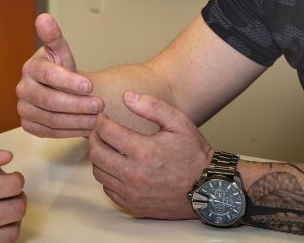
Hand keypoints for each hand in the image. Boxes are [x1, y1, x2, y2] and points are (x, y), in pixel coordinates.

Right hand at [16, 13, 102, 137]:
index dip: (70, 81)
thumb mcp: (61, 51)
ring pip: (51, 119)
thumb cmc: (62, 67)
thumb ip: (54, 36)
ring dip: (77, 120)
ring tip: (97, 118)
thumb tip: (43, 17)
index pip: (49, 75)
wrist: (59, 89)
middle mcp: (22, 89)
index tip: (90, 86)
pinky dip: (71, 131)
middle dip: (78, 104)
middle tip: (100, 105)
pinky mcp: (29, 125)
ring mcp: (24, 109)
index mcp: (30, 68)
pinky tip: (87, 127)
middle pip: (50, 101)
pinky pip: (50, 133)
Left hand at [88, 91, 210, 219]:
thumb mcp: (178, 122)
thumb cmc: (194, 155)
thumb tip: (127, 97)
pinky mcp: (134, 206)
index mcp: (144, 151)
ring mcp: (133, 193)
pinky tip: (117, 166)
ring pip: (99, 173)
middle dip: (94, 137)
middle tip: (100, 130)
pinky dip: (107, 176)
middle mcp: (134, 175)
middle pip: (97, 153)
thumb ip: (152, 106)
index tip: (102, 117)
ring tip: (107, 147)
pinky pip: (108, 189)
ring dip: (99, 157)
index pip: (106, 132)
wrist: (209, 189)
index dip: (100, 120)